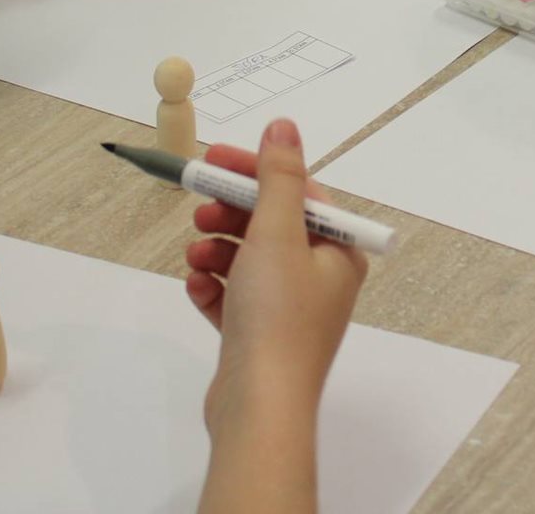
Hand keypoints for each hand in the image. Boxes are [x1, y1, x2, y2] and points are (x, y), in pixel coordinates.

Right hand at [185, 122, 367, 439]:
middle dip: (232, 213)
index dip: (257, 171)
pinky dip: (214, 289)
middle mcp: (321, 280)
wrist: (259, 407)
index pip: (300, 194)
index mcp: (339, 253)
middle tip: (199, 209)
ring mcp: (289, 311)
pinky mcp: (259, 338)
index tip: (216, 159)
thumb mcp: (278, 233)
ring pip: (248, 261)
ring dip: (217, 250)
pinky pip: (234, 298)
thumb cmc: (277, 317)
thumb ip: (278, 177)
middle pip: (272, 226)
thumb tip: (284, 126)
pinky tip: (199, 289)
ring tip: (196, 256)